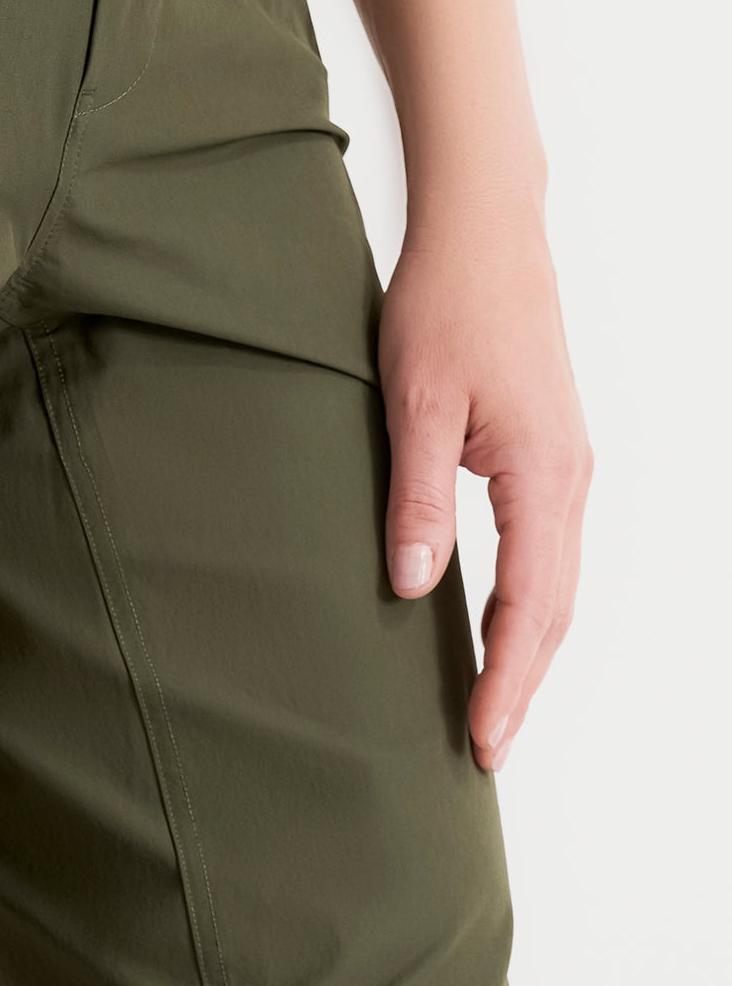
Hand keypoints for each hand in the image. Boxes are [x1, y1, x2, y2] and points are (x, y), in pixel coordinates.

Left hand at [378, 211, 590, 772]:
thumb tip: (414, 589)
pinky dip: (529, 606)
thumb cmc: (446, 305)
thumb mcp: (415, 402)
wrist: (486, 233)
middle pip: (555, 609)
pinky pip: (547, 554)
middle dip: (522, 684)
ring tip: (491, 711)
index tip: (483, 740)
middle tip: (485, 751)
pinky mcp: (549, 456)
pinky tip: (498, 634)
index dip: (505, 679)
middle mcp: (571, 478)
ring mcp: (566, 468)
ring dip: (528, 651)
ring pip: (557, 585)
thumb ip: (416, 499)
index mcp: (543, 475)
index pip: (530, 605)